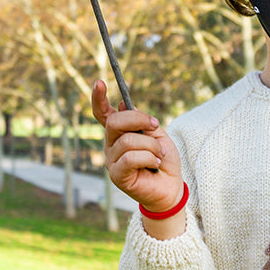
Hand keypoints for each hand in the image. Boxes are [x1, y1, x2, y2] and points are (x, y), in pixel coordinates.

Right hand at [91, 79, 184, 215]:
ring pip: (128, 141)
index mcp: (119, 133)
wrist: (171, 187)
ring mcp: (111, 160)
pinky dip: (148, 158)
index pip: (103, 113)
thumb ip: (141, 120)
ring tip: (159, 155)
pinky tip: (154, 165)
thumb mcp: (157, 134)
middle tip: (156, 125)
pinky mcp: (116, 175)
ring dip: (151, 146)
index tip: (99, 82)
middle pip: (115, 122)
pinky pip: (130, 158)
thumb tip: (123, 103)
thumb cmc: (163, 160)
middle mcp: (111, 145)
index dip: (98, 98)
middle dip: (139, 120)